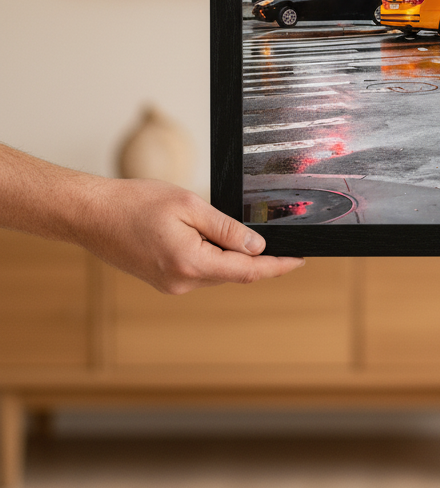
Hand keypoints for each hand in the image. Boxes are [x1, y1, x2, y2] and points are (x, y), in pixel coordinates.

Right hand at [74, 177, 303, 293]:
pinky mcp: (163, 279)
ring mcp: (171, 284)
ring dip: (234, 257)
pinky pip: (199, 270)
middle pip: (234, 274)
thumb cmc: (135, 203)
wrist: (91, 214)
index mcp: (191, 264)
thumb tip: (256, 248)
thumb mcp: (189, 205)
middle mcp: (182, 282)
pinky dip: (214, 256)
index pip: (247, 272)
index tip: (301, 260)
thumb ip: (226, 229)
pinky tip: (216, 239)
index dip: (278, 267)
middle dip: (259, 259)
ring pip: (217, 272)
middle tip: (283, 241)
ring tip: (248, 235)